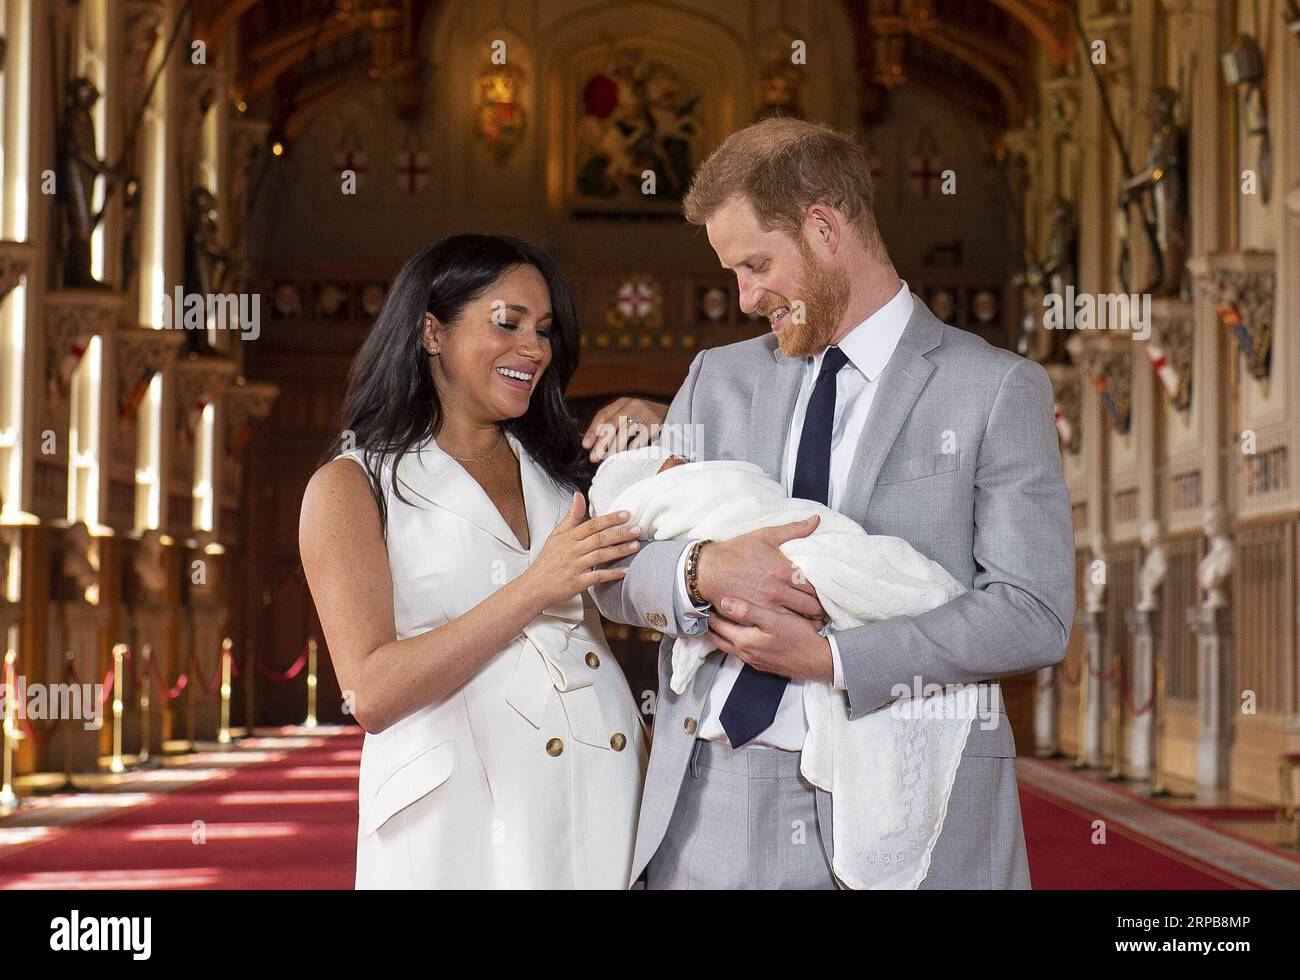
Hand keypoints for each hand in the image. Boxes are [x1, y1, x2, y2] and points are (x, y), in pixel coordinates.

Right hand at [520, 492, 639, 612]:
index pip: (591, 524)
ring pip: (599, 556)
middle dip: (619, 533)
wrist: (534, 586)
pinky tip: (625, 570)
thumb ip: (571, 516)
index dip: (609, 519)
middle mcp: (572, 550)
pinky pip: (597, 576)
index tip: (626, 514)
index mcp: (568, 538)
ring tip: (635, 546)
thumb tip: (578, 495)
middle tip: (637, 529)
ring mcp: (574, 567)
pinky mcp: (577, 583)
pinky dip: (611, 574)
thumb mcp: (556, 535)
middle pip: (598, 539)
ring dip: (619, 551)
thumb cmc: (547, 561)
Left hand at [581, 397, 668, 460]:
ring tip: (608, 459)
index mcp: (623, 402)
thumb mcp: (630, 414)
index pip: (603, 415)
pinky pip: (640, 439)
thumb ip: (614, 424)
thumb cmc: (647, 418)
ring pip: (625, 432)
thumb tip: (594, 443)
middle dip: (602, 442)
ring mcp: (645, 413)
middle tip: (594, 457)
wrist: (676, 413)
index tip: (586, 445)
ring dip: (615, 448)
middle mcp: (633, 404)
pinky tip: (627, 457)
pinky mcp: (655, 423)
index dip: (593, 430)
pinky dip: (632, 450)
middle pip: (612, 423)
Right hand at [695, 517, 825, 620]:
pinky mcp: (755, 616)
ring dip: (807, 620)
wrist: (708, 569)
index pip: (815, 588)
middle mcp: (778, 591)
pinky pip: (779, 626)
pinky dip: (788, 627)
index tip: (825, 594)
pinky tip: (792, 625)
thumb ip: (794, 529)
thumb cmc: (736, 551)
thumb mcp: (765, 535)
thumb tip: (816, 519)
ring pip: (798, 620)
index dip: (823, 593)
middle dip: (818, 609)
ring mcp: (767, 607)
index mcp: (784, 572)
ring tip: (811, 619)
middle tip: (821, 609)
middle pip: (811, 607)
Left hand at [706, 597, 833, 683]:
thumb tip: (724, 602)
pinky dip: (733, 640)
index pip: (718, 626)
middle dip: (709, 626)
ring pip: (729, 646)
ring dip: (720, 634)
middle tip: (701, 612)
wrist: (818, 661)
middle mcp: (745, 653)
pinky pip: (740, 651)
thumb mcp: (774, 620)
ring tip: (715, 621)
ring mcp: (754, 660)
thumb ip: (749, 611)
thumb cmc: (798, 637)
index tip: (700, 602)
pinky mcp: (763, 663)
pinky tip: (738, 633)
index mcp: (744, 641)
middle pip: (719, 639)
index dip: (708, 614)